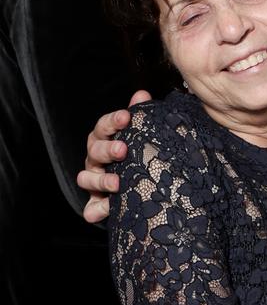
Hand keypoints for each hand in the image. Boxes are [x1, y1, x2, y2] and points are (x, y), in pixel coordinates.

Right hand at [76, 90, 151, 222]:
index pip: (104, 126)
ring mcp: (94, 180)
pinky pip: (91, 208)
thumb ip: (140, 116)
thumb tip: (141, 94)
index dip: (113, 121)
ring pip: (86, 178)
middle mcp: (96, 159)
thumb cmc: (136, 155)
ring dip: (100, 180)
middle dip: (107, 149)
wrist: (142, 187)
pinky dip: (96, 209)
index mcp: (106, 139)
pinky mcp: (96, 203)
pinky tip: (107, 209)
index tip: (126, 116)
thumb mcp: (140, 135)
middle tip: (123, 150)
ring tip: (117, 183)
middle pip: (94, 150)